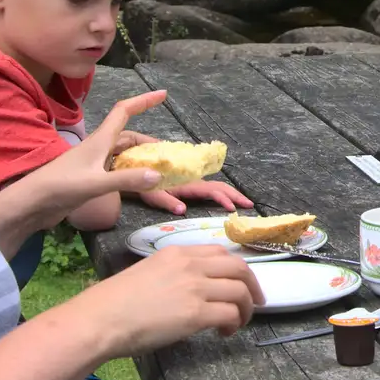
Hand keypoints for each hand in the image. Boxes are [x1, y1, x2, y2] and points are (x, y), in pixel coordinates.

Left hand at [23, 91, 171, 213]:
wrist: (31, 204)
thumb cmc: (60, 187)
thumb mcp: (95, 183)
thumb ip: (127, 179)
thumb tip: (158, 174)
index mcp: (100, 141)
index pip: (124, 111)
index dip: (143, 101)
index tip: (163, 94)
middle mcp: (98, 148)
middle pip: (128, 136)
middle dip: (148, 142)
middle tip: (168, 153)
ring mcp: (93, 164)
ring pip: (123, 155)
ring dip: (140, 158)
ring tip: (158, 168)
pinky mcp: (90, 179)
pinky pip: (117, 170)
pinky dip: (131, 173)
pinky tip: (138, 184)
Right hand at [72, 244, 265, 354]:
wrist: (100, 319)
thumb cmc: (114, 302)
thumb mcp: (148, 272)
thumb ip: (173, 274)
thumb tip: (190, 291)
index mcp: (177, 252)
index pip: (220, 253)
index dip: (237, 269)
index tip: (241, 282)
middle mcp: (190, 265)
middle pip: (239, 268)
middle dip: (253, 285)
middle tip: (255, 302)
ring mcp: (195, 288)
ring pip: (240, 291)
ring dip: (246, 308)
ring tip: (238, 322)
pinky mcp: (196, 313)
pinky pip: (231, 313)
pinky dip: (234, 323)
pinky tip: (224, 332)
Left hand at [138, 179, 253, 215]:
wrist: (129, 169)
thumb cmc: (139, 184)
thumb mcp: (150, 193)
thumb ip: (165, 200)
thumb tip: (183, 210)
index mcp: (186, 183)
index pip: (210, 190)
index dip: (224, 198)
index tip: (234, 208)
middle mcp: (191, 181)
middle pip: (218, 186)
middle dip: (235, 194)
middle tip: (250, 205)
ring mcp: (189, 182)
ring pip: (214, 186)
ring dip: (230, 193)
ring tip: (242, 202)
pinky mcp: (186, 184)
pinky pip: (207, 188)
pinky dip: (220, 193)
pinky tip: (224, 199)